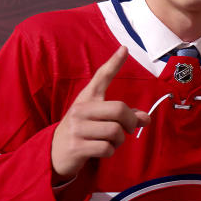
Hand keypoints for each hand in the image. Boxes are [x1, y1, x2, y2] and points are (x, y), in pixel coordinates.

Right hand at [51, 47, 150, 179]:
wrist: (53, 152)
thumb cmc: (82, 131)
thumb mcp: (98, 119)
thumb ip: (123, 116)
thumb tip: (146, 118)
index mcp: (87, 98)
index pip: (101, 77)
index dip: (114, 63)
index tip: (124, 49)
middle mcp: (80, 110)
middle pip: (119, 110)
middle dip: (131, 122)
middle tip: (128, 129)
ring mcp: (77, 128)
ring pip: (115, 132)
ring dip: (119, 141)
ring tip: (110, 141)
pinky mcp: (76, 146)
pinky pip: (107, 148)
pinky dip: (110, 152)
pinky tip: (101, 150)